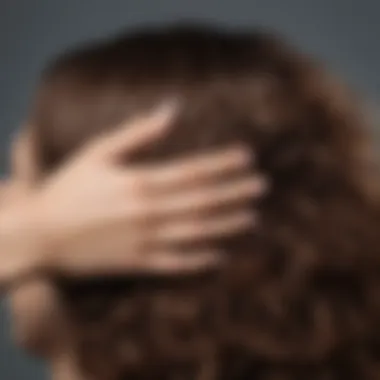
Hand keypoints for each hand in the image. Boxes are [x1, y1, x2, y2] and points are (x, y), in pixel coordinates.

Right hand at [6, 101, 265, 354]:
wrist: (40, 234)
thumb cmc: (68, 188)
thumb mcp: (99, 151)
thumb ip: (138, 132)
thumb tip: (172, 108)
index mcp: (139, 183)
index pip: (193, 171)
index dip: (223, 163)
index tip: (248, 156)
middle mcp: (148, 213)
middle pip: (202, 201)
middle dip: (235, 192)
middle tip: (263, 187)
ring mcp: (145, 241)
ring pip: (196, 233)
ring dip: (227, 225)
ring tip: (253, 218)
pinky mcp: (137, 264)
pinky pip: (176, 264)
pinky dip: (200, 261)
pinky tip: (221, 256)